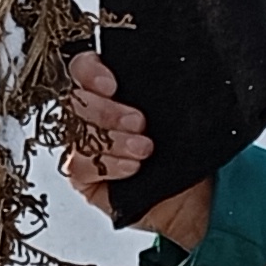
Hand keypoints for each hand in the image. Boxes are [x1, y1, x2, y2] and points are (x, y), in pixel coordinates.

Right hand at [59, 53, 213, 241]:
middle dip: (106, 111)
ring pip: (78, 133)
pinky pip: (79, 166)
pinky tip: (132, 168)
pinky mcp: (82, 174)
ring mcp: (82, 144)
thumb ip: (159, 91)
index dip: (90, 71)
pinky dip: (108, 165)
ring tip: (144, 149)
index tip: (112, 84)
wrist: (190, 198)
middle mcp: (91, 114)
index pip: (83, 68)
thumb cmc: (182, 152)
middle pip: (75, 101)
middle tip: (139, 121)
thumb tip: (164, 72)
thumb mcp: (178, 115)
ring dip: (113, 141)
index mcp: (109, 90)